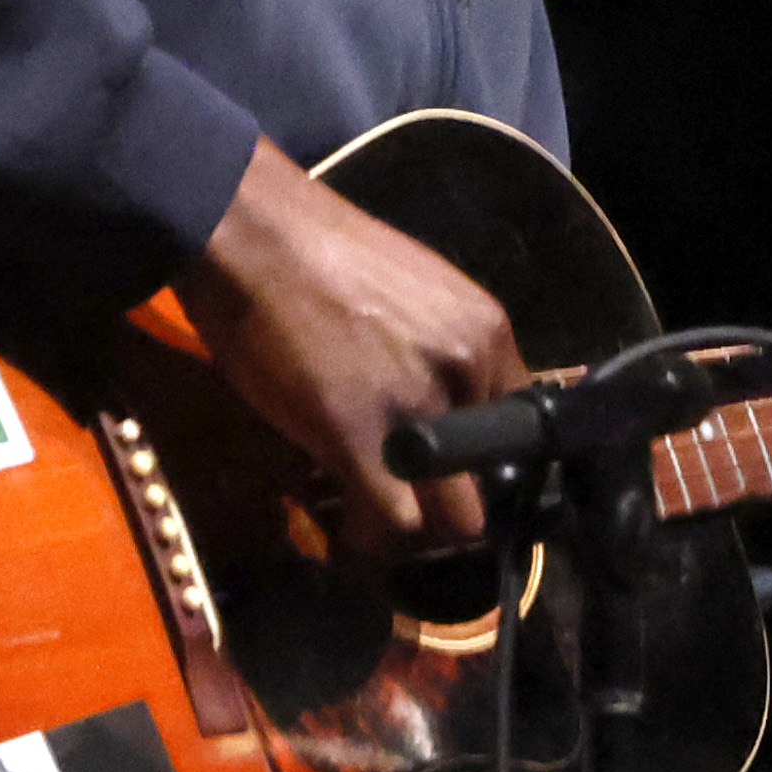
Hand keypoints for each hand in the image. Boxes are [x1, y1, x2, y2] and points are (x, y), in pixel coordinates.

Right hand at [178, 138, 526, 552]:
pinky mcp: (358, 440)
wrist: (252, 233)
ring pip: (452, 518)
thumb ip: (444, 348)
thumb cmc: (321, 253)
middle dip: (453, 502)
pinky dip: (373, 538)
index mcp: (486, 333)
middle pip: (491, 482)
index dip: (484, 461)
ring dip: (417, 528)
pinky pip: (394, 523)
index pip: (519, 429)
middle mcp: (467, 374)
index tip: (453, 473)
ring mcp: (417, 412)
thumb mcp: (417, 291)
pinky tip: (351, 527)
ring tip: (377, 517)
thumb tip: (447, 403)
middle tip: (412, 500)